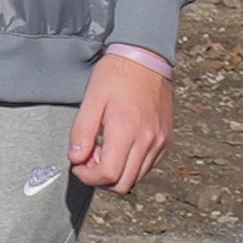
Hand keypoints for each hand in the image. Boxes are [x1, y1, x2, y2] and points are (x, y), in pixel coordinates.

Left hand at [69, 52, 173, 194]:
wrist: (146, 59)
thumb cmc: (118, 75)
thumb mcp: (91, 100)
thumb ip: (82, 132)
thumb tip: (76, 158)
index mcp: (127, 131)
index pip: (109, 175)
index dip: (88, 177)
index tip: (78, 166)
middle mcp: (148, 141)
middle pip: (124, 183)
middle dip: (101, 179)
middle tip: (89, 159)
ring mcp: (160, 142)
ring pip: (137, 178)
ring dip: (116, 173)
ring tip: (103, 150)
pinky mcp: (166, 140)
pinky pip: (148, 166)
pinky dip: (131, 165)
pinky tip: (119, 147)